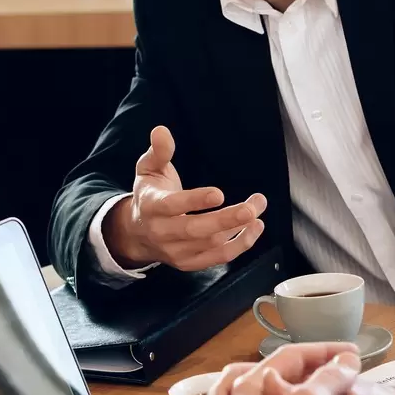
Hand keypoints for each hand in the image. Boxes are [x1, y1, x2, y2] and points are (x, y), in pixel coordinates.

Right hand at [103, 126, 265, 271]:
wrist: (137, 233)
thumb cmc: (149, 196)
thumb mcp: (148, 170)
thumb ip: (158, 152)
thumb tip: (161, 131)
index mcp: (151, 207)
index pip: (172, 206)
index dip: (195, 201)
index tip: (219, 193)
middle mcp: (162, 233)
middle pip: (196, 230)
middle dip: (226, 219)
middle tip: (251, 207)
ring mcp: (176, 251)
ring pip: (211, 244)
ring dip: (239, 229)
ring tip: (257, 211)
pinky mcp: (189, 263)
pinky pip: (218, 258)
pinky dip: (239, 245)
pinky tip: (254, 228)